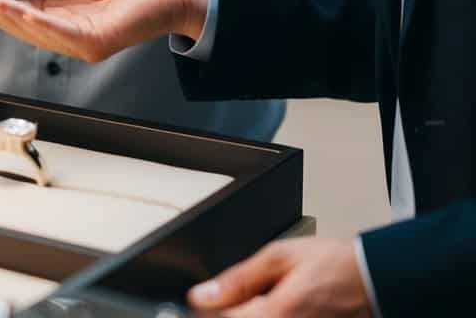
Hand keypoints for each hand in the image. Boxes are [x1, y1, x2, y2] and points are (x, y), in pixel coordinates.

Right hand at [0, 0, 205, 61]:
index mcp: (62, 9)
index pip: (17, 5)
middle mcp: (66, 29)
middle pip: (17, 22)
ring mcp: (79, 40)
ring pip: (31, 30)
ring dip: (1, 15)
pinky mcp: (93, 42)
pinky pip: (54, 31)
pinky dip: (28, 19)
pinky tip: (7, 6)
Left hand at [188, 238, 371, 316]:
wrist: (368, 277)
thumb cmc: (329, 263)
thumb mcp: (279, 256)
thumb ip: (238, 278)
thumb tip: (203, 294)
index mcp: (275, 315)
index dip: (208, 308)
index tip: (200, 298)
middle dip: (233, 309)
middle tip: (239, 293)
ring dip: (249, 311)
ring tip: (264, 295)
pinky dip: (263, 313)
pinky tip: (270, 304)